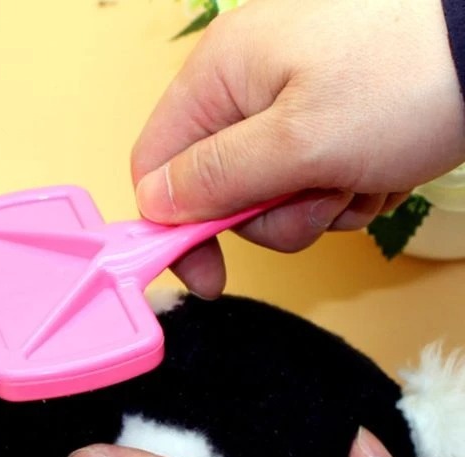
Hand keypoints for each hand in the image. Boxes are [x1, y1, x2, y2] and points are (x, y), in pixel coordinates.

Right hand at [131, 0, 464, 297]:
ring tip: (361, 180)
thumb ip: (216, 179)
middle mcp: (245, 86)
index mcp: (219, 76)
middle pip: (219, 191)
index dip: (174, 227)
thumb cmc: (406, 81)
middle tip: (320, 203)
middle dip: (271, 217)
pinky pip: (309, 183)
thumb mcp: (298, 143)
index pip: (157, 167)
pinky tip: (377, 172)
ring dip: (314, 208)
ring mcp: (289, 101)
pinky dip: (343, 192)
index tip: (209, 274)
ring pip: (269, 196)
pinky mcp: (327, 118)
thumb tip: (156, 205)